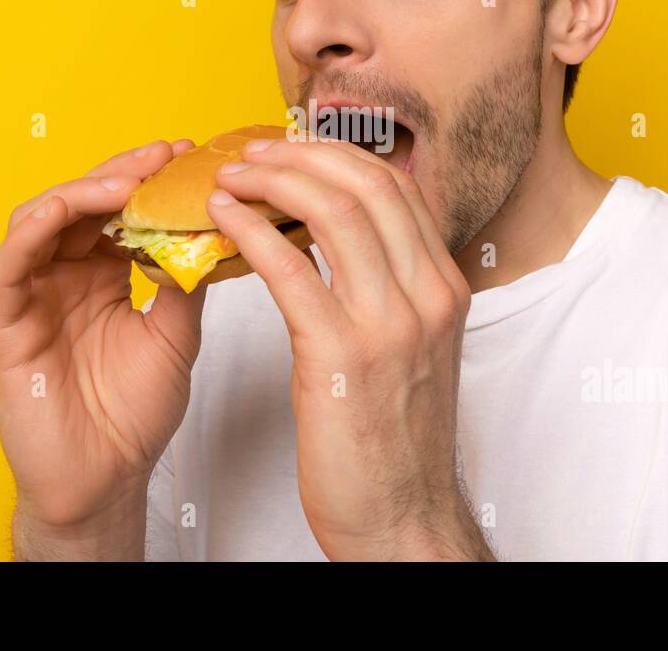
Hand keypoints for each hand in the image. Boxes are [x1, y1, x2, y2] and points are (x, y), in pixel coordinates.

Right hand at [0, 139, 205, 557]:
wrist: (105, 480)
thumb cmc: (133, 414)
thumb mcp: (176, 334)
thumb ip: (185, 280)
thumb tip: (215, 224)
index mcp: (102, 275)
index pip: (118, 209)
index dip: (147, 178)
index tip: (187, 155)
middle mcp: (64, 277)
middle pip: (81, 203)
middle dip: (121, 172)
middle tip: (162, 156)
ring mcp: (32, 296)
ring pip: (41, 221)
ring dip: (81, 192)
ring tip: (125, 183)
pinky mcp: (5, 323)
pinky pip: (7, 266)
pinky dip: (30, 232)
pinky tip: (63, 212)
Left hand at [206, 136, 492, 559]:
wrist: (402, 518)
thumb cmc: (395, 439)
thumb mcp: (414, 348)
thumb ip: (391, 289)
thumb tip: (339, 238)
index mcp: (445, 287)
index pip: (396, 187)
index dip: (338, 155)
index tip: (292, 150)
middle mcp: (427, 295)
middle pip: (366, 184)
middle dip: (300, 155)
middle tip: (251, 153)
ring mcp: (389, 323)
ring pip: (330, 211)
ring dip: (270, 181)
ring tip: (229, 178)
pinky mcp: (341, 355)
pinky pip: (290, 268)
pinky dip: (251, 231)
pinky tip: (222, 221)